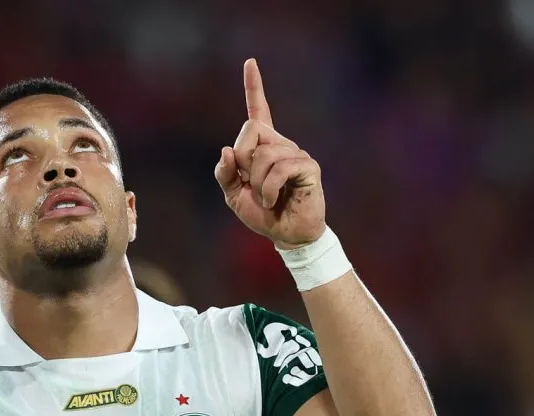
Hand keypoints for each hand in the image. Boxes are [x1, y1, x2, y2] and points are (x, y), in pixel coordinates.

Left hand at [214, 59, 325, 249]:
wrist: (286, 235)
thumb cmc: (262, 213)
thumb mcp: (233, 195)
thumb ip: (224, 173)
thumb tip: (226, 150)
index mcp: (263, 146)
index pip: (258, 111)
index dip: (254, 87)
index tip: (250, 62)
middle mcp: (281, 144)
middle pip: (250, 130)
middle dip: (242, 160)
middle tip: (250, 184)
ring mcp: (296, 153)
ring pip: (262, 153)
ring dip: (256, 182)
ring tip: (265, 197)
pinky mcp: (308, 167)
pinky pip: (279, 168)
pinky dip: (269, 189)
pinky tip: (273, 200)